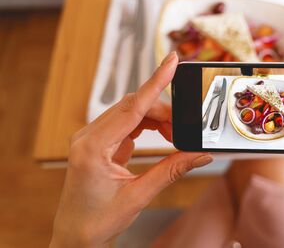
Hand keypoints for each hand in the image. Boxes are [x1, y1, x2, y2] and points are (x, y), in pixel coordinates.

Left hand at [50, 52, 212, 247]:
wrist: (75, 237)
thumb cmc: (97, 221)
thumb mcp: (138, 196)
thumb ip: (172, 170)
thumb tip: (200, 154)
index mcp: (93, 148)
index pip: (132, 107)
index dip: (155, 81)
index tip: (172, 61)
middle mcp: (88, 137)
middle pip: (134, 107)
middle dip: (165, 112)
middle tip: (188, 128)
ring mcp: (92, 138)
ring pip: (132, 112)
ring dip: (158, 120)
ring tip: (177, 137)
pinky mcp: (98, 143)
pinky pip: (127, 123)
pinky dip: (148, 127)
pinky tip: (162, 137)